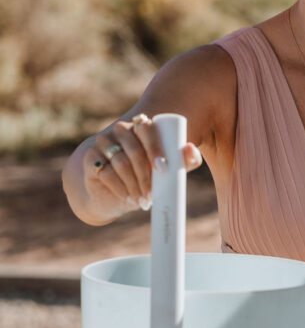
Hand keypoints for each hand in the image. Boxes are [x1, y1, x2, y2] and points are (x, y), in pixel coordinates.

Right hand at [84, 114, 202, 214]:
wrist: (116, 188)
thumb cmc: (146, 173)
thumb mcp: (166, 168)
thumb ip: (183, 160)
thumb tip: (190, 150)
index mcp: (140, 126)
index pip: (147, 130)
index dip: (155, 148)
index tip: (163, 168)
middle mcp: (120, 130)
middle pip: (134, 150)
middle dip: (145, 176)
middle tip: (152, 194)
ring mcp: (103, 142)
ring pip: (121, 163)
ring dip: (134, 185)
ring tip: (143, 201)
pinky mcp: (91, 159)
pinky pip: (106, 173)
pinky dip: (120, 189)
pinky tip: (128, 199)